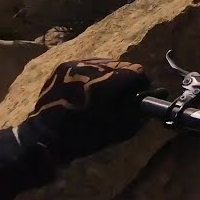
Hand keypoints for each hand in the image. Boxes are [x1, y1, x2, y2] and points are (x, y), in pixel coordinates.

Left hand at [14, 59, 150, 164]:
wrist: (43, 137)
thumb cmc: (82, 137)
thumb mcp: (116, 129)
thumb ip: (138, 111)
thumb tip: (155, 97)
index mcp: (105, 83)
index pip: (136, 71)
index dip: (141, 83)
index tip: (140, 95)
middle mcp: (91, 67)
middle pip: (121, 64)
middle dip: (126, 79)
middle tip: (123, 95)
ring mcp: (75, 64)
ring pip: (104, 62)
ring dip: (110, 75)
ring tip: (105, 92)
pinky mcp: (63, 66)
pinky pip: (87, 65)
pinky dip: (93, 74)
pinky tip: (90, 88)